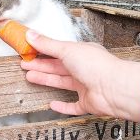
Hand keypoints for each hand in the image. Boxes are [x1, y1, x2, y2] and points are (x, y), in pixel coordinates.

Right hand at [21, 30, 139, 121]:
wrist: (115, 88)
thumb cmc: (96, 65)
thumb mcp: (67, 49)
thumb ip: (47, 44)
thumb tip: (31, 34)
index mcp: (80, 53)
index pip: (57, 51)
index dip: (42, 51)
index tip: (29, 51)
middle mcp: (83, 68)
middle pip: (57, 67)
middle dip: (40, 65)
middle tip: (25, 64)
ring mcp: (85, 86)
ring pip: (61, 82)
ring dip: (45, 79)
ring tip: (30, 77)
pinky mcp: (87, 103)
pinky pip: (73, 105)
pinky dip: (62, 105)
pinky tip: (52, 104)